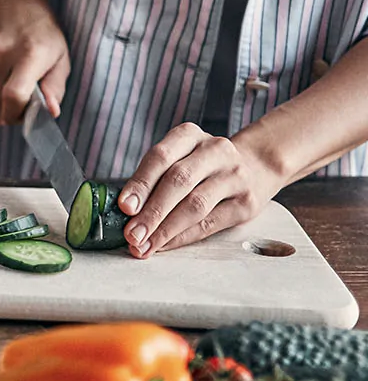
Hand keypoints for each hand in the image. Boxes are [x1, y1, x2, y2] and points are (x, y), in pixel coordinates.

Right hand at [0, 0, 70, 124]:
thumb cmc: (39, 28)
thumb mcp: (60, 55)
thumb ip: (55, 87)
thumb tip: (50, 112)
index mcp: (28, 53)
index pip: (13, 97)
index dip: (18, 115)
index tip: (26, 114)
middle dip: (6, 115)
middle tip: (20, 102)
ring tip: (10, 76)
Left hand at [118, 123, 283, 254]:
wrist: (257, 165)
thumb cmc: (201, 165)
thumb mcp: (179, 157)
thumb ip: (154, 177)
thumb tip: (125, 212)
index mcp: (189, 135)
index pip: (161, 157)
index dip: (140, 183)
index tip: (124, 207)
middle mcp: (215, 150)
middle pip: (178, 181)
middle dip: (151, 212)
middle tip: (131, 234)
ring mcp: (235, 175)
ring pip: (195, 205)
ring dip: (165, 229)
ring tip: (144, 245)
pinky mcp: (247, 202)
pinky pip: (210, 223)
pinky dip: (183, 236)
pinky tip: (165, 245)